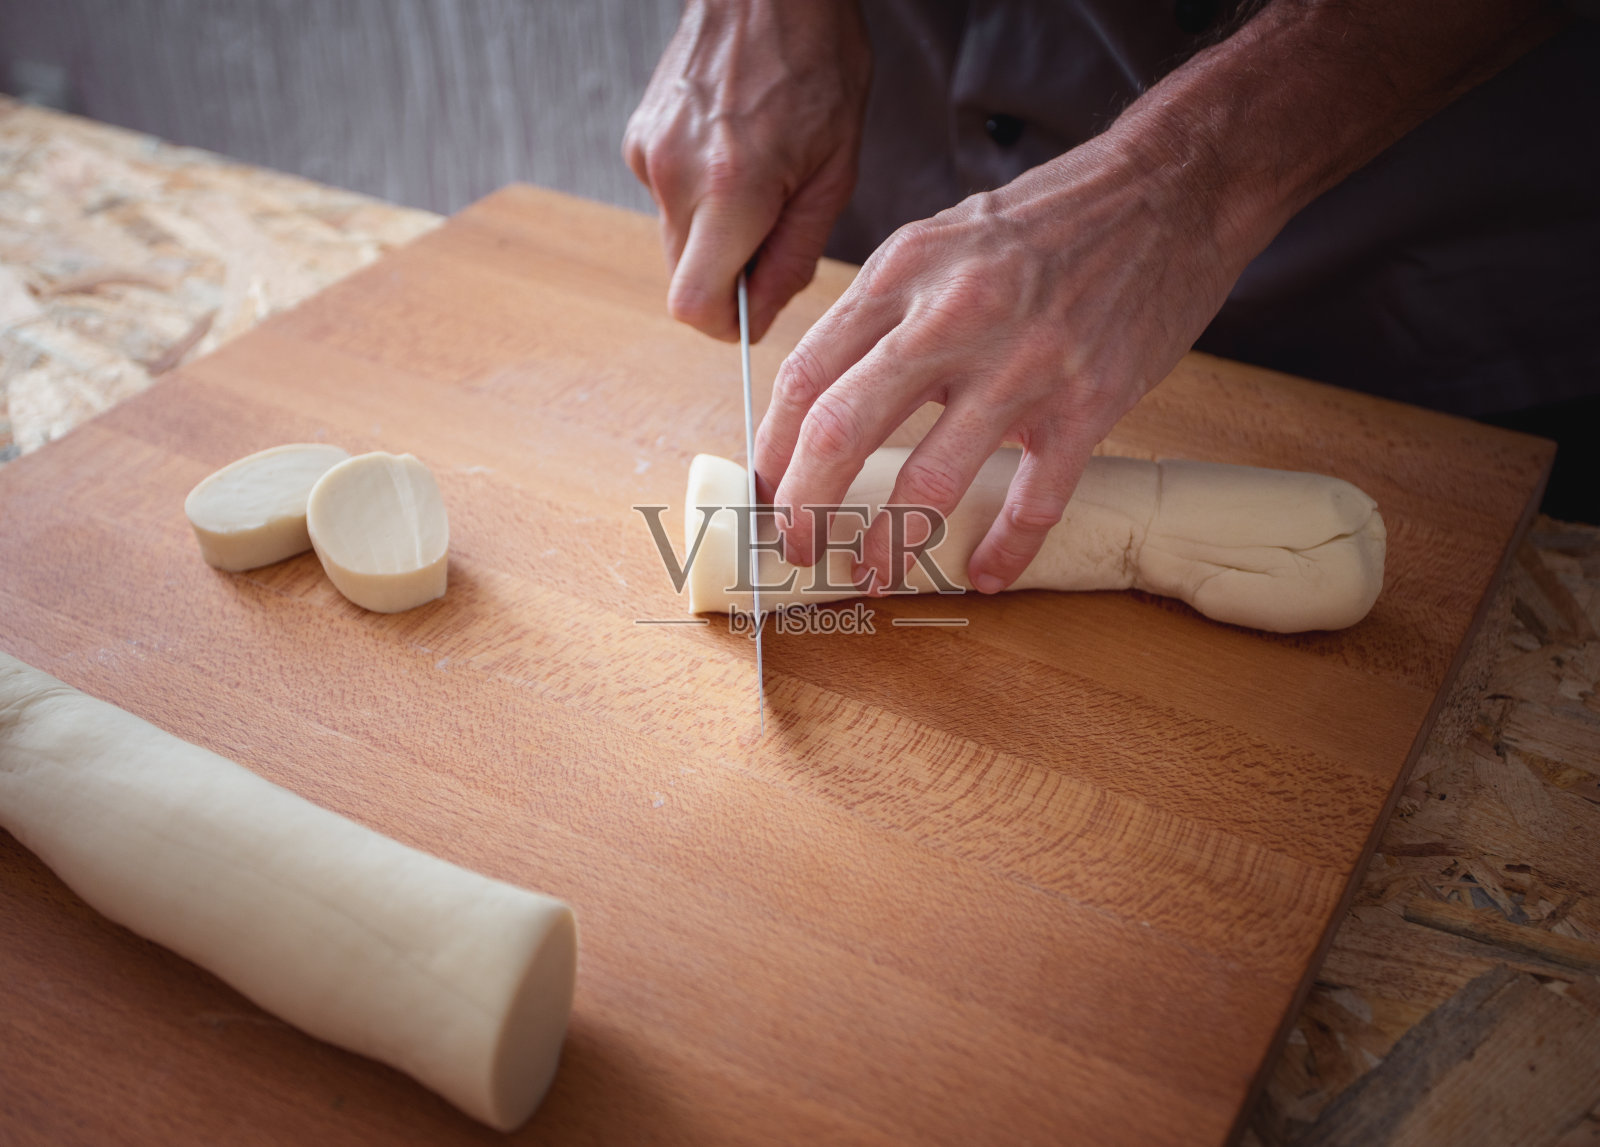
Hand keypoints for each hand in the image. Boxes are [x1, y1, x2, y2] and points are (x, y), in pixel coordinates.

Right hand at [622, 0, 870, 341]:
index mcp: (731, 188)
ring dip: (714, 234)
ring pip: (676, 240)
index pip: (694, 305)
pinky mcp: (638, 139)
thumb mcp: (834, 170)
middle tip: (773, 232)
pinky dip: (699, 196)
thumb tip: (763, 312)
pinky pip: (667, 199)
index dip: (725, 324)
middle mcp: (676, 175)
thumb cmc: (816, 63)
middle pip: (684, 278)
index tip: (753, 312)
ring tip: (758, 179)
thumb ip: (795, 253)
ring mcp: (649, 154)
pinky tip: (732, 151)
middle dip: (727, 276)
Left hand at [752, 129, 1246, 593]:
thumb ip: (883, 310)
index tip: (767, 492)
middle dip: (806, 507)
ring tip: (878, 574)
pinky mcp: (1089, 401)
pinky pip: (1035, 499)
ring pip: (931, 481)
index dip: (773, 449)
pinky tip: (984, 576)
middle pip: (843, 430)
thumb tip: (825, 394)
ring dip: (893, 544)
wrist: (1170, 188)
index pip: (806, 375)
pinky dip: (1005, 549)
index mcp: (902, 273)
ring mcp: (1023, 364)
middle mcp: (951, 318)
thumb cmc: (1050, 219)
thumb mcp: (940, 239)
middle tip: (798, 547)